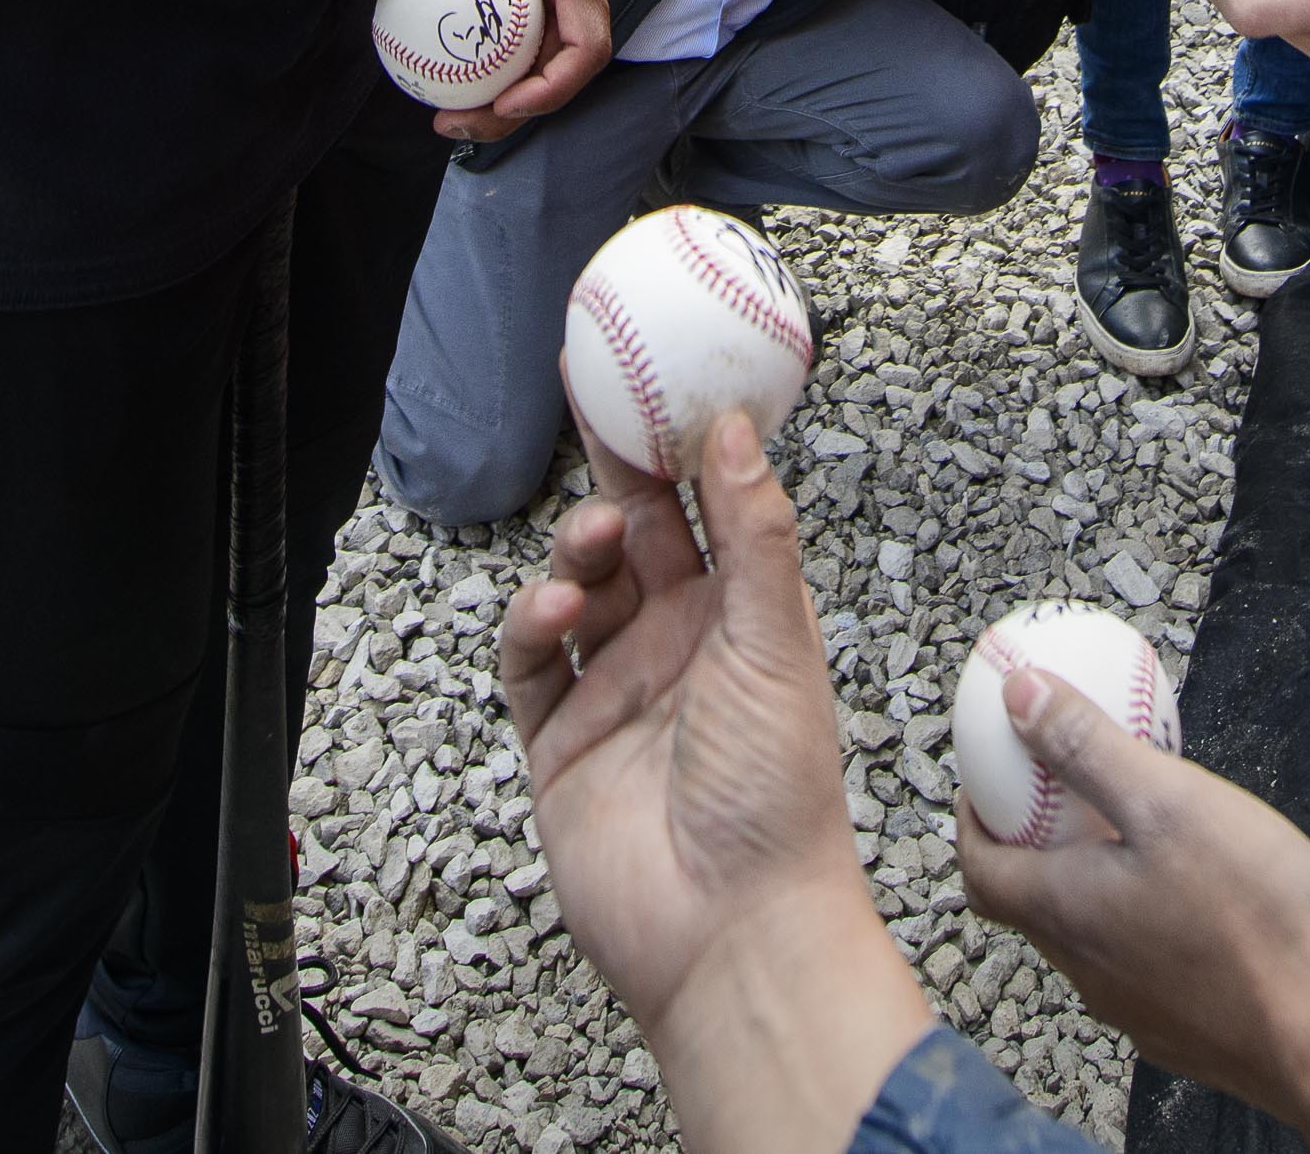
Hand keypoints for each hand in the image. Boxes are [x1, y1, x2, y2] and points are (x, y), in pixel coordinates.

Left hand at [360, 0, 619, 135]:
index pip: (587, 46)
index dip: (549, 91)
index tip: (498, 104)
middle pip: (567, 59)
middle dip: (516, 103)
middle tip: (453, 120)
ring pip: (555, 41)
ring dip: (512, 78)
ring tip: (451, 101)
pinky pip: (542, 13)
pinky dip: (509, 42)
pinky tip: (460, 50)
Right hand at [502, 415, 930, 1153]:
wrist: (732, 928)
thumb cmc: (777, 796)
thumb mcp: (775, 643)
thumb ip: (751, 534)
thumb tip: (734, 427)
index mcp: (739, 623)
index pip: (699, 514)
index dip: (671, 449)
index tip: (646, 380)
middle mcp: (676, 650)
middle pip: (629, 545)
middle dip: (610, 485)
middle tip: (590, 421)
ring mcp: (615, 697)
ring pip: (575, 596)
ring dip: (575, 557)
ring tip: (586, 547)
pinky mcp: (562, 748)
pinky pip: (532, 670)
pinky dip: (532, 629)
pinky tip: (552, 610)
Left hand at [956, 662, 1309, 1153]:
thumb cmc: (1256, 916)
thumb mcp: (1171, 802)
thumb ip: (1088, 747)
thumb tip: (1018, 692)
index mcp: (1064, 912)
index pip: (979, 870)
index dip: (973, 821)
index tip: (990, 781)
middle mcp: (1084, 970)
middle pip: (1028, 904)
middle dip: (1031, 846)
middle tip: (1064, 796)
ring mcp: (1132, 1010)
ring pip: (1087, 937)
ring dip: (1089, 884)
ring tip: (1136, 836)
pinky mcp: (1179, 1031)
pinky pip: (1139, 967)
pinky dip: (1139, 921)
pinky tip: (1194, 897)